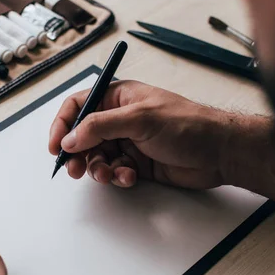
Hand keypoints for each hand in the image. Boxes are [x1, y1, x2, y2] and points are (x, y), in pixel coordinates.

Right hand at [49, 80, 234, 188]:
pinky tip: (130, 176)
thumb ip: (99, 127)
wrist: (219, 152)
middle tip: (76, 170)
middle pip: (83, 136)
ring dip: (98, 168)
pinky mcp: (136, 163)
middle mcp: (119, 119)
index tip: (55, 146)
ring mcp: (128, 141)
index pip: (78, 106)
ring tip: (109, 174)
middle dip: (78, 154)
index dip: (63, 125)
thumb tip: (69, 139)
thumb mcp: (138, 119)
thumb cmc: (187, 124)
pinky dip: (117, 176)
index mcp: (118, 97)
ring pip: (96, 157)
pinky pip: (114, 171)